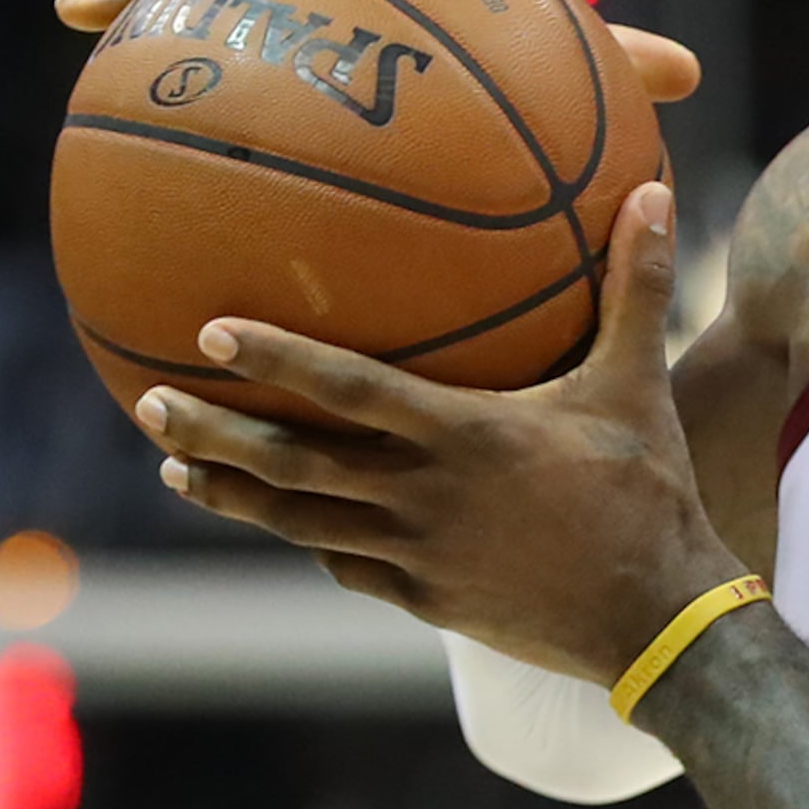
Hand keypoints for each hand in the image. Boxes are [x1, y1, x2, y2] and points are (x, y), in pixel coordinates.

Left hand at [135, 181, 747, 683]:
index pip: (347, 389)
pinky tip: (279, 523)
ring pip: (297, 522)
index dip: (274, 358)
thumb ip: (637, 288)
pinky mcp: (425, 600)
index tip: (207, 331)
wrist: (659, 619)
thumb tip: (656, 190)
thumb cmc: (649, 491)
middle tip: (148, 403)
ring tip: (177, 468)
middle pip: (290, 462)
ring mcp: (416, 555)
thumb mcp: (641, 384)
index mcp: (464, 435)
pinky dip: (305, 538)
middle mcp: (423, 496)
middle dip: (211, 432)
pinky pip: (344, 565)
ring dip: (231, 493)